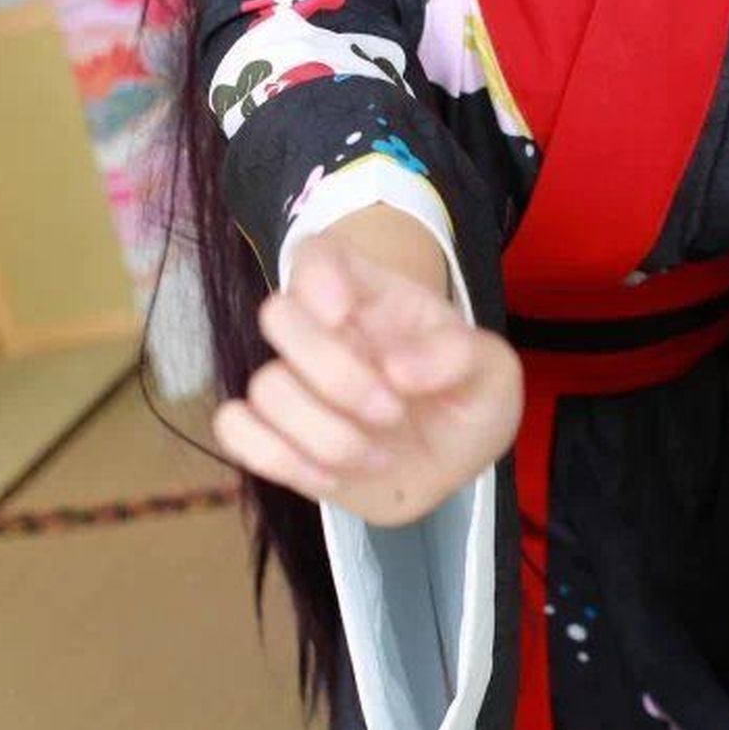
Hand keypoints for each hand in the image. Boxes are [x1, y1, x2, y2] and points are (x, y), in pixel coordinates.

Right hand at [212, 229, 523, 524]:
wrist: (454, 455)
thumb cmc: (468, 395)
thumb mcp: (494, 371)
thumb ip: (460, 355)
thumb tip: (398, 370)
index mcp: (370, 295)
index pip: (317, 254)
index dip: (316, 276)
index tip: (344, 314)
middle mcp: (321, 332)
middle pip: (279, 316)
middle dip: (335, 373)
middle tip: (393, 412)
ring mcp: (295, 384)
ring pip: (263, 387)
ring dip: (323, 431)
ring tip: (379, 454)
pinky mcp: (278, 436)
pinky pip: (235, 431)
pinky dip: (278, 457)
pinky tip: (332, 475)